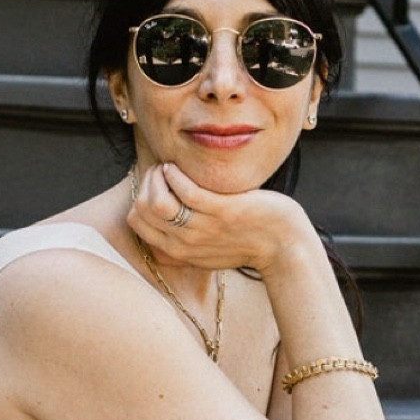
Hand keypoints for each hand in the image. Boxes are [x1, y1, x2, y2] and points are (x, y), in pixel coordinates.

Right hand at [128, 160, 309, 277]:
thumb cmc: (248, 243)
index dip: (140, 196)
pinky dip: (176, 173)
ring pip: (157, 200)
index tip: (157, 184)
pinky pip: (184, 189)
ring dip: (158, 176)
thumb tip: (164, 225)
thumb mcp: (208, 252)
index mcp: (178, 252)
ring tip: (171, 168)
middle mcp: (186, 243)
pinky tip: (181, 167)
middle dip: (146, 183)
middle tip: (162, 172)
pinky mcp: (221, 212)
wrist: (284, 247)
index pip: (136, 222)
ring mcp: (203, 228)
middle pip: (141, 209)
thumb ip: (185, 242)